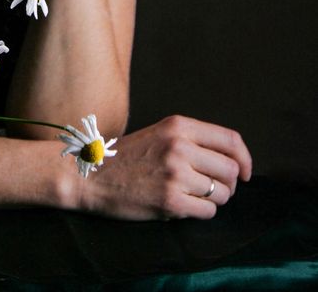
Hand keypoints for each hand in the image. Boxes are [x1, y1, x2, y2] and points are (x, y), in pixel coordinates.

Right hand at [73, 115, 252, 220]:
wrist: (91, 174)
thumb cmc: (127, 157)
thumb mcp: (159, 133)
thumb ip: (191, 140)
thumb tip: (231, 160)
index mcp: (178, 126)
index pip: (230, 140)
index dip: (245, 159)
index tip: (245, 172)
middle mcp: (180, 147)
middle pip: (231, 170)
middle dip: (228, 184)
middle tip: (213, 188)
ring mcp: (176, 174)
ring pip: (222, 193)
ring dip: (213, 199)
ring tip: (191, 196)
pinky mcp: (171, 201)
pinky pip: (207, 212)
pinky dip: (200, 212)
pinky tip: (182, 206)